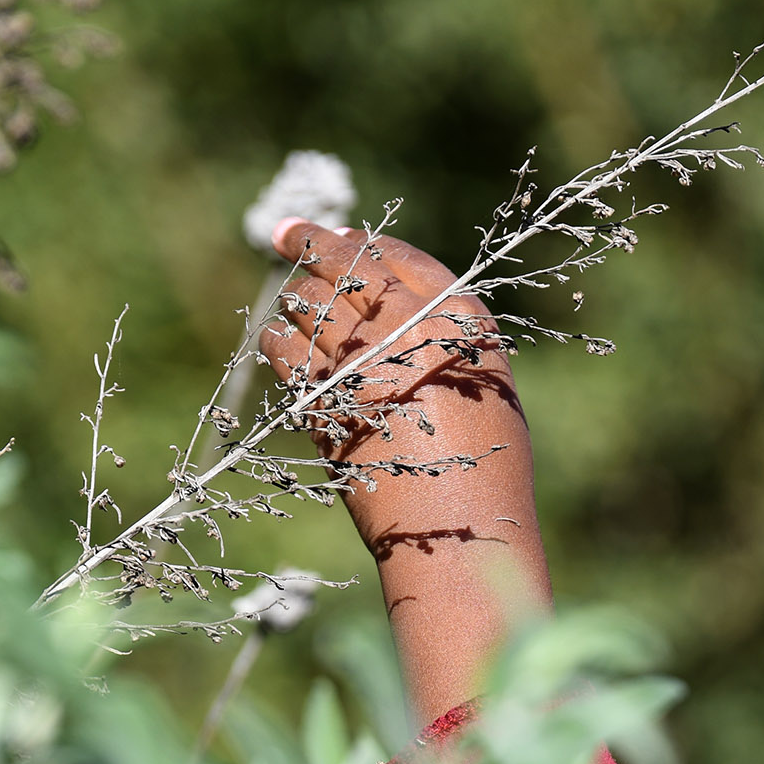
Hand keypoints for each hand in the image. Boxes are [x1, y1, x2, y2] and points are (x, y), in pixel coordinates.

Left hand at [260, 219, 551, 724]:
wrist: (459, 530)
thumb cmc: (483, 466)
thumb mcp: (484, 388)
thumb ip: (442, 338)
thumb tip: (385, 300)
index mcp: (459, 318)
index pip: (397, 255)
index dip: (362, 242)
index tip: (340, 233)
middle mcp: (408, 326)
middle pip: (344, 261)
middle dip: (310, 241)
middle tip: (286, 233)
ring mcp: (361, 359)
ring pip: (306, 300)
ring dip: (295, 296)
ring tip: (293, 301)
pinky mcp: (324, 397)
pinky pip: (285, 348)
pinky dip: (279, 340)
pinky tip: (281, 344)